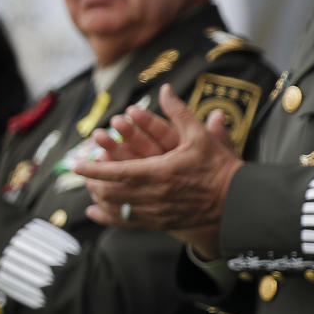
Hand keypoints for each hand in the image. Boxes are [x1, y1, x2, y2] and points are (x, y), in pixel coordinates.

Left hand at [76, 85, 241, 256]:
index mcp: (159, 172)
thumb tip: (165, 90)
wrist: (236, 201)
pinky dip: (107, 217)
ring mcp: (156, 212)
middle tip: (84, 173)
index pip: (116, 171)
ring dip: (99, 198)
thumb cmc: (218, 167)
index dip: (93, 169)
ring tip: (90, 188)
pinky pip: (127, 222)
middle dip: (93, 183)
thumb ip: (179, 112)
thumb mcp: (200, 137)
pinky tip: (96, 212)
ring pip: (116, 209)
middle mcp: (153, 195)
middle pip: (111, 192)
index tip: (76, 164)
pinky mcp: (160, 223)